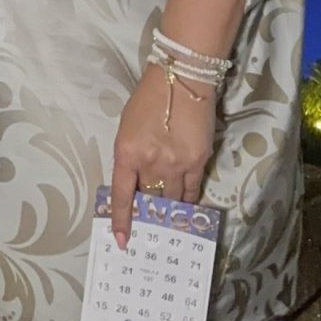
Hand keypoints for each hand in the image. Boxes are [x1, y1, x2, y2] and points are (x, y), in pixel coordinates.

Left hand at [109, 64, 216, 245]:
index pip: (122, 195)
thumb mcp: (127, 128)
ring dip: (168, 206)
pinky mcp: (198, 161)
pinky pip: (192, 190)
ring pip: (171, 199)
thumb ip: (130, 157)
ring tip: (168, 212)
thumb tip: (136, 183)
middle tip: (150, 219)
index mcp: (127, 153)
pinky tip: (185, 203)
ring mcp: (177, 164)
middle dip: (148, 210)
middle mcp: (151, 163)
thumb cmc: (149, 100)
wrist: (181, 79)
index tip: (123, 241)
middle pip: (149, 199)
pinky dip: (187, 199)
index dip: (122, 221)